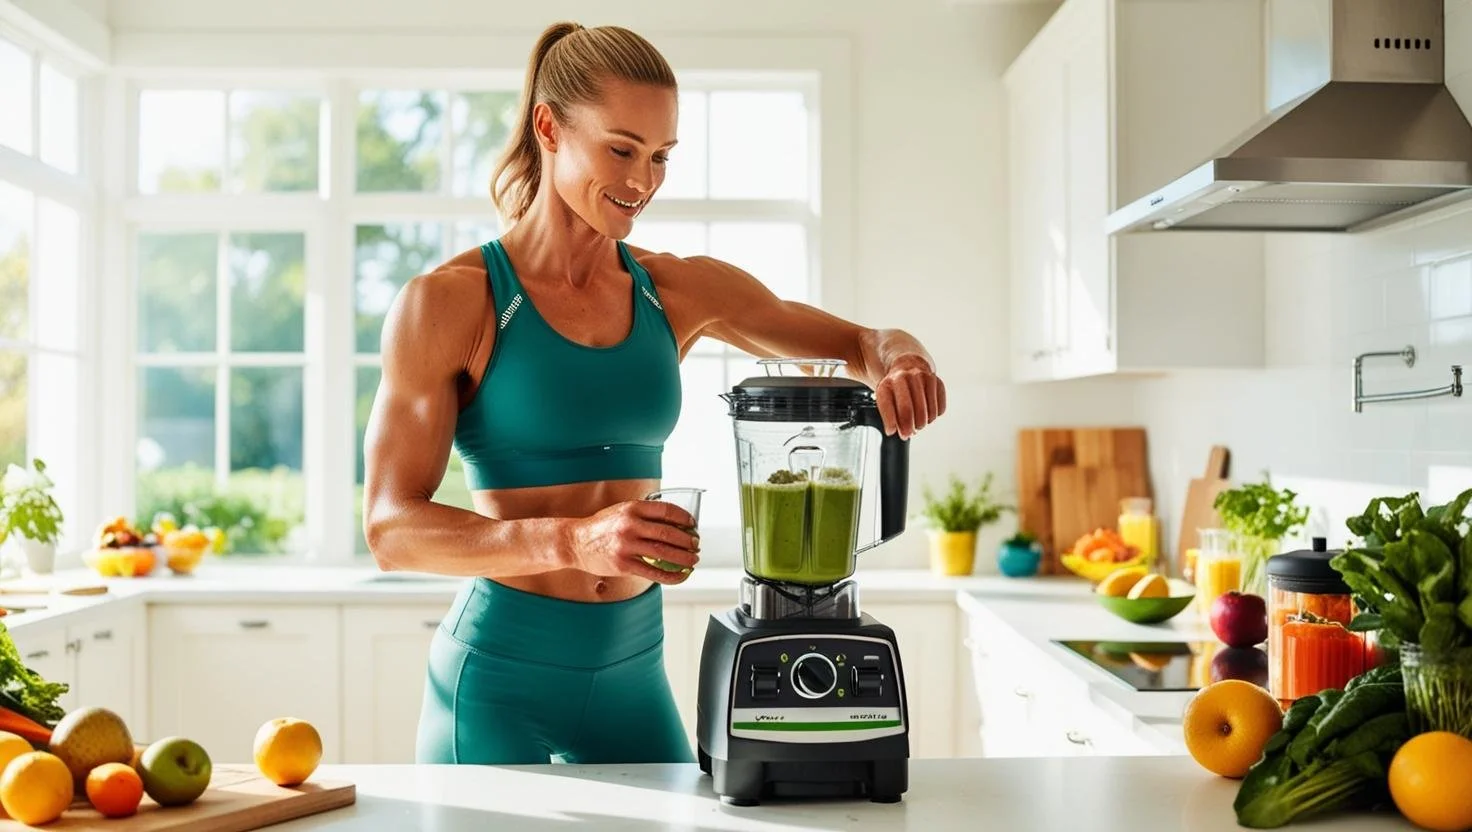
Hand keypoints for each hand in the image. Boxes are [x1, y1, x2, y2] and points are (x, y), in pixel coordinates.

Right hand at [564, 500, 700, 583]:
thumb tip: (674, 522)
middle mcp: (630, 525)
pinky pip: (653, 572)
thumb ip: (643, 514)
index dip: (684, 518)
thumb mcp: (621, 511)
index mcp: (632, 509)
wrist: (575, 542)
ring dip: (683, 558)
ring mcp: (626, 546)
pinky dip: (670, 575)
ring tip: (693, 560)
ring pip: (663, 554)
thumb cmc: (602, 527)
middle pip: (668, 534)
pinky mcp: (623, 564)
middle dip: (688, 541)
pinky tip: (680, 576)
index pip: (666, 511)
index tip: (693, 525)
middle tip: (696, 545)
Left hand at [875, 355, 945, 438]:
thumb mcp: (886, 400)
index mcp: (887, 384)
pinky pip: (940, 409)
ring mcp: (922, 378)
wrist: (909, 366)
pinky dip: (934, 416)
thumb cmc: (896, 390)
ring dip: (923, 423)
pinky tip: (927, 411)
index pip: (887, 405)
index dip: (890, 422)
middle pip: (907, 410)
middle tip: (908, 433)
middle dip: (908, 427)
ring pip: (927, 412)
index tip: (891, 432)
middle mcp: (904, 377)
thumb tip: (901, 432)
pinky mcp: (937, 381)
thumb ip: (891, 418)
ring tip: (918, 422)